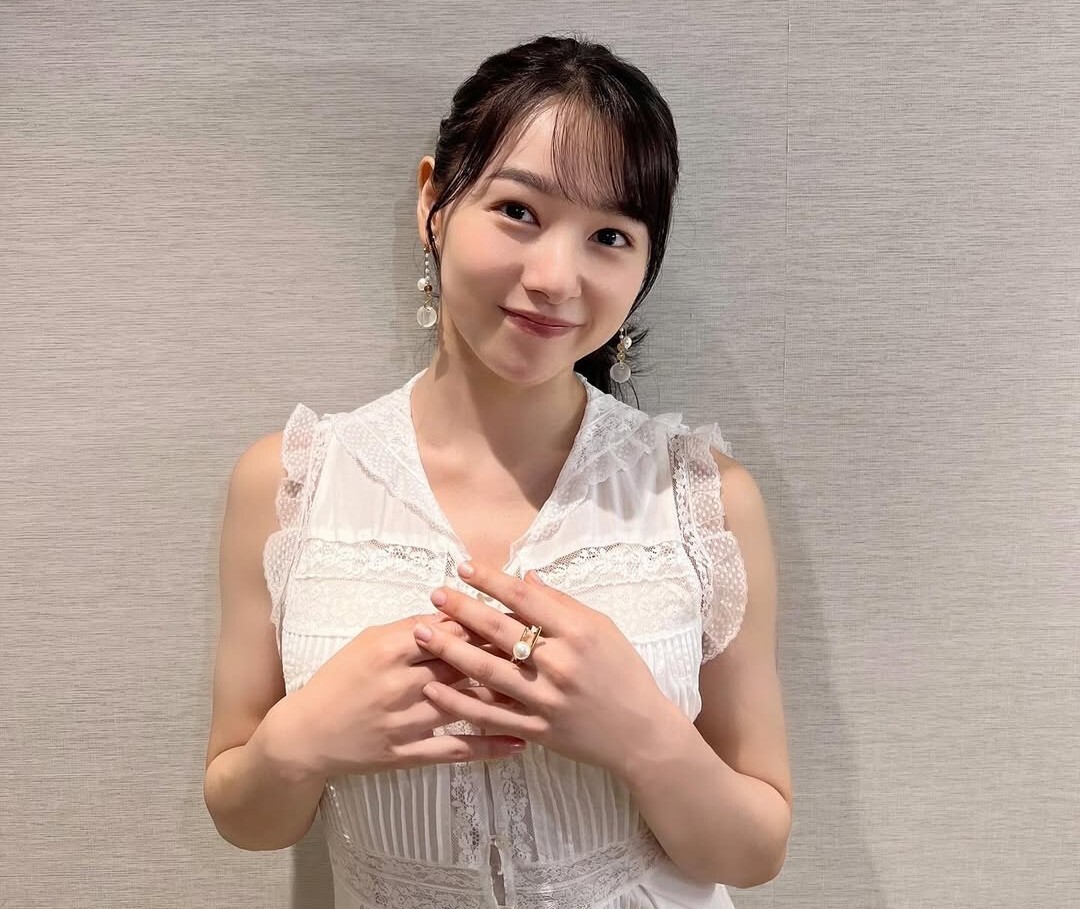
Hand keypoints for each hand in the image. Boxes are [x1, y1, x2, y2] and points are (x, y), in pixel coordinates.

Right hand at [259, 611, 526, 779]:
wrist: (306, 733)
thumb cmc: (339, 679)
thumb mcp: (369, 641)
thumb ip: (410, 628)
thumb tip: (454, 612)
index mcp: (391, 648)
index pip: (451, 630)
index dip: (488, 622)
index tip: (521, 616)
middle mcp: (402, 683)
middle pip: (465, 665)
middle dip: (506, 656)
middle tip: (545, 650)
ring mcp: (406, 721)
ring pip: (467, 706)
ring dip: (507, 699)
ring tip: (544, 693)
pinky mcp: (407, 754)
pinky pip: (455, 751)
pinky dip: (489, 747)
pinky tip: (520, 743)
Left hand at [412, 560, 672, 775]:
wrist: (640, 733)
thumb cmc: (623, 672)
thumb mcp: (602, 628)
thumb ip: (562, 604)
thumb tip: (525, 579)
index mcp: (578, 633)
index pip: (525, 600)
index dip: (490, 581)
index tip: (463, 567)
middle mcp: (559, 664)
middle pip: (500, 631)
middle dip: (461, 610)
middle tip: (434, 594)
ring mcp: (545, 700)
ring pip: (488, 672)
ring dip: (449, 651)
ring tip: (421, 632)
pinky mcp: (536, 730)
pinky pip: (490, 716)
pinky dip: (459, 704)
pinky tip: (433, 689)